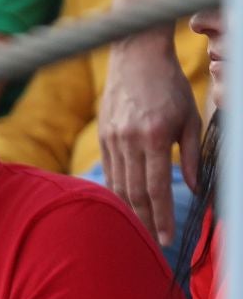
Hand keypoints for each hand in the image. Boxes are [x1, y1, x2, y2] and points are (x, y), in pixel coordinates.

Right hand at [100, 38, 200, 246]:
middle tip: (152, 241)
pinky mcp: (103, 136)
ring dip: (130, 209)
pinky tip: (126, 202)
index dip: (161, 216)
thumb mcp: (190, 117)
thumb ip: (192, 154)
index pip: (158, 187)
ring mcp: (112, 139)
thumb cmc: (169, 85)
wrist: (135, 57)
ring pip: (119, 185)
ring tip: (139, 227)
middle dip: (145, 219)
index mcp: (155, 136)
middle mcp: (130, 141)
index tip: (165, 237)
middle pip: (135, 192)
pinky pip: (110, 171)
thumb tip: (196, 187)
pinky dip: (118, 190)